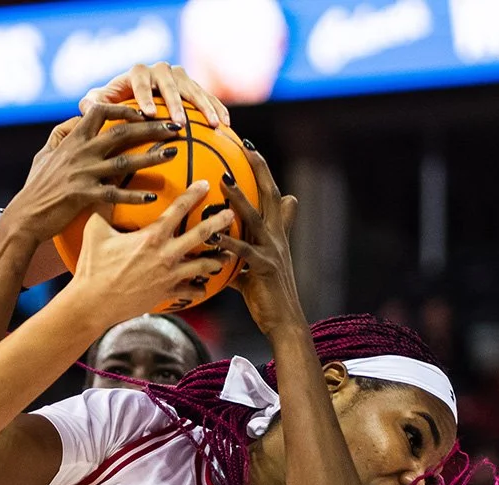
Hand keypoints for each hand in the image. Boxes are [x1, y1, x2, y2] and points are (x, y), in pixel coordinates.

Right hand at [6, 104, 183, 244]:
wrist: (24, 217)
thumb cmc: (36, 188)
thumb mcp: (45, 154)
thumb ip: (62, 134)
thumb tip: (76, 119)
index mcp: (73, 140)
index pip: (100, 110)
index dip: (123, 108)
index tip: (144, 111)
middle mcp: (80, 152)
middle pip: (121, 132)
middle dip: (151, 127)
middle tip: (175, 126)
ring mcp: (83, 174)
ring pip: (123, 161)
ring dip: (151, 156)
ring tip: (173, 153)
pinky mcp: (83, 196)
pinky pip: (114, 194)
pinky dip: (134, 196)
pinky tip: (152, 197)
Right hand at [69, 180, 232, 324]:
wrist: (93, 303)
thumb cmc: (92, 267)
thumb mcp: (95, 231)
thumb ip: (104, 211)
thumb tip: (101, 194)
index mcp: (152, 236)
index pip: (179, 209)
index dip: (194, 194)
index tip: (206, 185)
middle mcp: (165, 255)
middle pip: (201, 235)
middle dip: (219, 223)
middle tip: (231, 216)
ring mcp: (168, 276)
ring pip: (202, 266)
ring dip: (216, 260)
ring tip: (227, 256)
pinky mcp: (165, 294)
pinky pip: (188, 291)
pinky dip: (198, 289)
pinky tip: (204, 287)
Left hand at [81, 62, 229, 127]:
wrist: (137, 103)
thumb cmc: (115, 108)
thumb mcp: (102, 106)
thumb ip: (94, 105)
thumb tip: (86, 107)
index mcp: (136, 74)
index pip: (139, 79)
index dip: (144, 95)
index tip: (147, 115)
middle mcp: (160, 71)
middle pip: (169, 83)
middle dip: (175, 103)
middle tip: (180, 122)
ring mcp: (180, 78)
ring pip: (193, 88)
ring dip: (204, 106)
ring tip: (213, 125)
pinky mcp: (194, 88)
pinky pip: (208, 96)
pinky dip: (217, 109)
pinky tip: (226, 125)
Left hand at [214, 149, 302, 339]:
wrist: (284, 321)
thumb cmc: (267, 298)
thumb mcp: (252, 272)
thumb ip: (238, 260)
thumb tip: (219, 257)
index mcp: (275, 235)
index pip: (272, 196)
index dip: (263, 173)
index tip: (251, 151)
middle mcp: (277, 238)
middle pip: (271, 195)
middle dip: (260, 170)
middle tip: (247, 147)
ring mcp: (272, 251)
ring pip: (256, 218)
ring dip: (241, 198)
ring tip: (224, 182)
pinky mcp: (264, 269)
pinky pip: (244, 252)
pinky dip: (229, 243)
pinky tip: (213, 236)